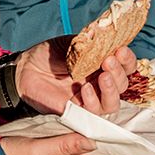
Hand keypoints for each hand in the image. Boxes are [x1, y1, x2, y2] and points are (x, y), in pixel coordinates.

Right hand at [0, 132, 137, 154]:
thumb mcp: (38, 150)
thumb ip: (65, 144)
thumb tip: (94, 138)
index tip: (149, 145)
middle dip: (125, 145)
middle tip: (142, 125)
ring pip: (98, 151)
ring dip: (111, 138)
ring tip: (127, 120)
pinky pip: (84, 146)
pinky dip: (95, 135)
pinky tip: (99, 122)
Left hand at [16, 38, 139, 115]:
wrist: (27, 68)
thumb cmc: (50, 54)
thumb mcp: (74, 44)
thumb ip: (93, 45)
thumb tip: (110, 40)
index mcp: (103, 66)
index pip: (126, 67)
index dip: (127, 60)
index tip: (120, 50)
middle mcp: (100, 84)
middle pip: (123, 85)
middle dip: (119, 72)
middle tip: (108, 60)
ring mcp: (90, 100)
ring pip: (113, 103)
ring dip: (112, 89)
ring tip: (102, 76)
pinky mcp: (78, 113)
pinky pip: (94, 114)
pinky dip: (93, 101)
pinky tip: (85, 88)